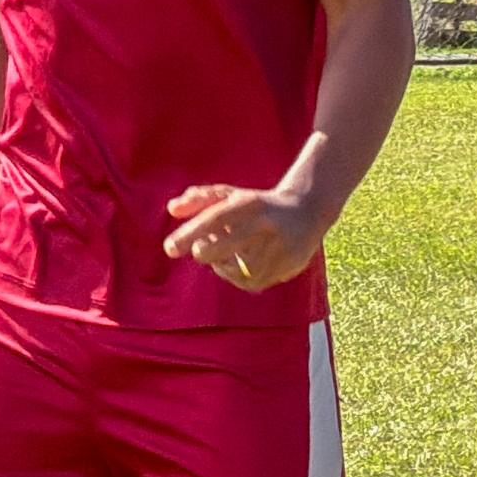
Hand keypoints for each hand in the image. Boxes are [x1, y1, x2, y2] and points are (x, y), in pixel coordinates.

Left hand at [165, 179, 326, 291]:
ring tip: (232, 250)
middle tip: (199, 250)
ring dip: (224, 263)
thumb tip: (172, 209)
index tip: (169, 249)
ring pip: (235, 270)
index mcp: (251, 203)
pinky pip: (250, 282)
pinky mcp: (287, 267)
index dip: (190, 234)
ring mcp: (279, 249)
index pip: (215, 219)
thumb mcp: (230, 194)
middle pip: (223, 248)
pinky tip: (244, 262)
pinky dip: (239, 275)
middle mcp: (267, 225)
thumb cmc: (257, 204)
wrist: (308, 211)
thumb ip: (199, 198)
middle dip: (204, 252)